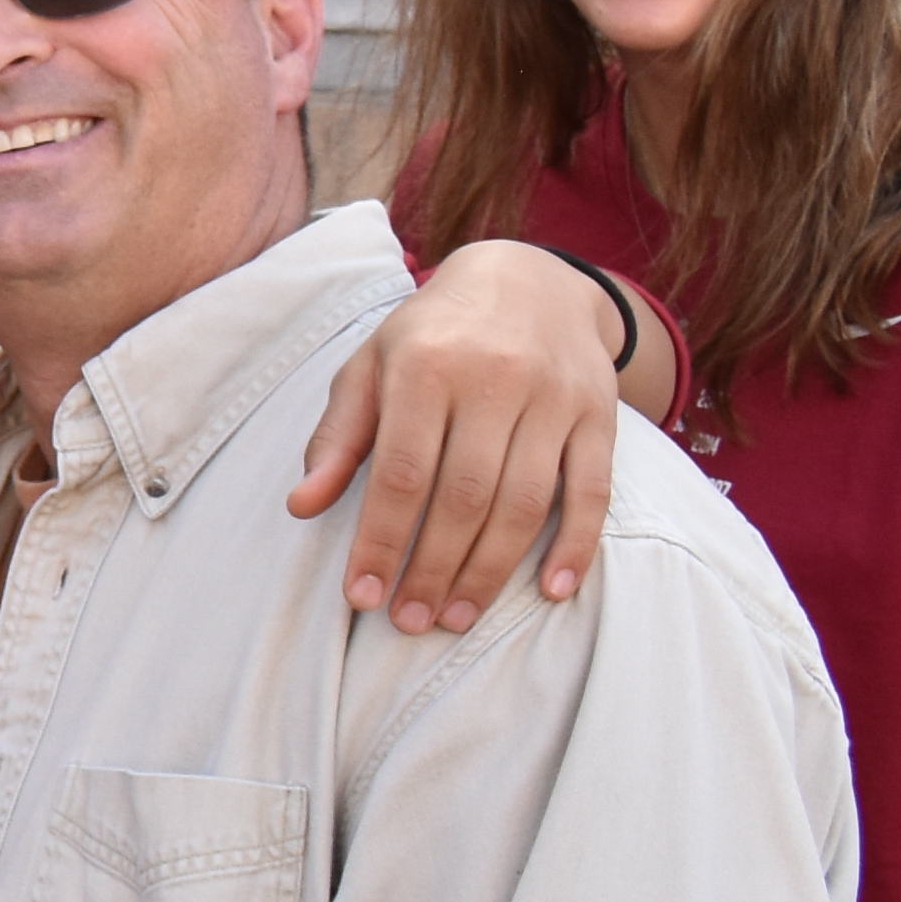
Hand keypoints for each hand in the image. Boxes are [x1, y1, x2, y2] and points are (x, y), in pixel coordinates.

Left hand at [283, 237, 625, 632]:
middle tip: (410, 622)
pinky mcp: (599, 413)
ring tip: (456, 616)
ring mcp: (553, 396)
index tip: (362, 596)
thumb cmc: (432, 336)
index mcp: (425, 367)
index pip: (401, 473)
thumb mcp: (371, 368)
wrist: (528, 280)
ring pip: (524, 502)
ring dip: (490, 571)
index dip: (381, 541)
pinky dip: (576, 545)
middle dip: (432, 568)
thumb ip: (338, 436)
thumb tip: (301, 505)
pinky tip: (552, 590)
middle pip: (463, 496)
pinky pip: (592, 490)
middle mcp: (493, 379)